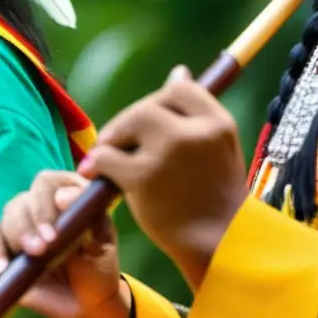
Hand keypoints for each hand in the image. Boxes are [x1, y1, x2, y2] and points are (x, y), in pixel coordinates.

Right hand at [0, 170, 130, 317]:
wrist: (87, 305)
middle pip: (24, 199)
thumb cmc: (98, 268)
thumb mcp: (102, 244)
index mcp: (67, 196)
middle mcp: (42, 205)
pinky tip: (1, 268)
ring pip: (8, 215)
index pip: (48, 183)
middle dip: (31, 223)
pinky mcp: (6, 247)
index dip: (46, 201)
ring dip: (17, 234)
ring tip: (32, 256)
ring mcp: (23, 225)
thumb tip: (62, 196)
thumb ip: (89, 219)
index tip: (53, 230)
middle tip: (42, 248)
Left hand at [78, 66, 247, 288]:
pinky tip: (98, 173)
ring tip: (112, 157)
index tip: (153, 122)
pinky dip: (98, 163)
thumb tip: (178, 71)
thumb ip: (197, 113)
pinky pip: (107, 156)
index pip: (179, 89)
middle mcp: (194, 133)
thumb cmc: (215, 196)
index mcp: (218, 123)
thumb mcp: (219, 148)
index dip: (160, 101)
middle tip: (121, 142)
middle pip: (148, 106)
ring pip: (127, 124)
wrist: (218, 246)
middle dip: (130, 123)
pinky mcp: (143, 176)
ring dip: (114, 138)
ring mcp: (168, 153)